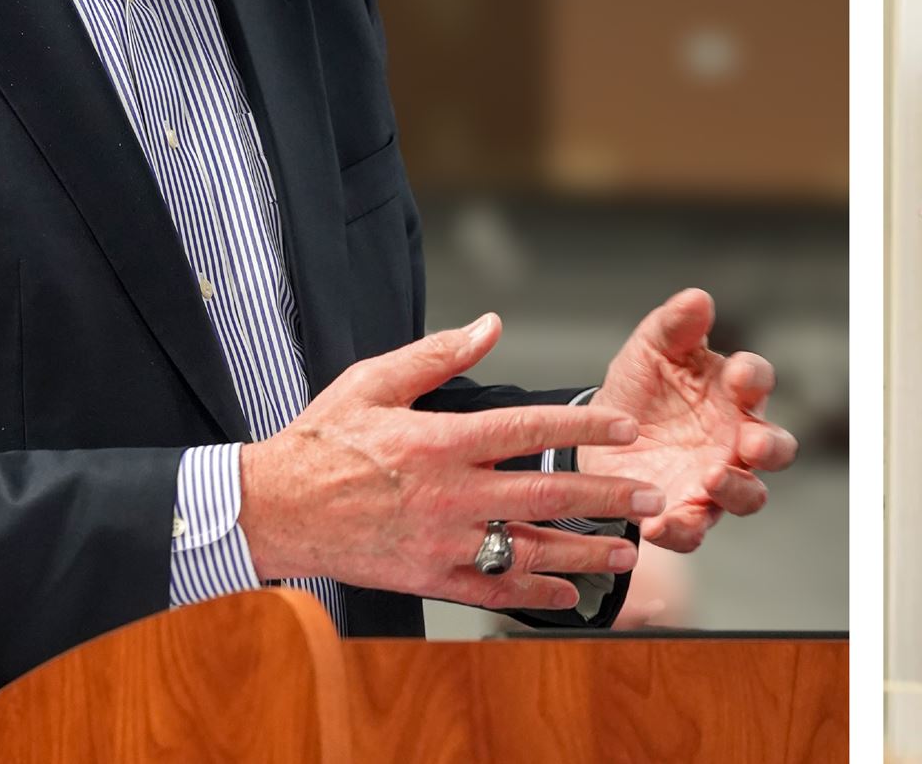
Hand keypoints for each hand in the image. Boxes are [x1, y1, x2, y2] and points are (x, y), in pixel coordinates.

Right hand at [238, 313, 662, 611]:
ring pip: (527, 550)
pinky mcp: (426, 577)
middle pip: (545, 495)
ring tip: (627, 553)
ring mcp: (440, 542)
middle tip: (650, 499)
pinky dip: (532, 594)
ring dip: (583, 554)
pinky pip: (490, 589)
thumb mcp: (373, 382)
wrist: (270, 509)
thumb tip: (491, 325)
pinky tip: (569, 596)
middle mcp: (448, 495)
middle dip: (606, 498)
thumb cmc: (320, 441)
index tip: (626, 429)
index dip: (585, 428)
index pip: (529, 430)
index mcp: (440, 441)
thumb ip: (438, 356)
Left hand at [578, 288, 799, 551]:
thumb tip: (698, 297)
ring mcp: (715, 479)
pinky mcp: (685, 512)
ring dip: (737, 489)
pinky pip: (694, 530)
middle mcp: (734, 439)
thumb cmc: (641, 388)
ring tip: (713, 477)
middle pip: (777, 448)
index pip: (757, 381)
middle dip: (770, 447)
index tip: (738, 373)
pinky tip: (657, 523)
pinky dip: (680, 529)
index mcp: (730, 392)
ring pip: (749, 495)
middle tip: (750, 443)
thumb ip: (674, 327)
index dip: (753, 378)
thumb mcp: (650, 351)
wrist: (599, 435)